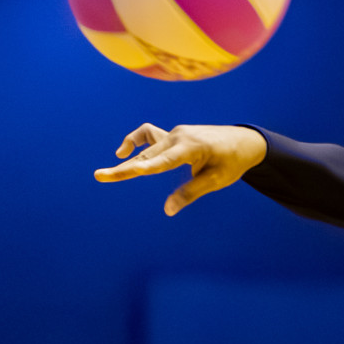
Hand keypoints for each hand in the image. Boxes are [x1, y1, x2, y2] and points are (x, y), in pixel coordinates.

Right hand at [93, 123, 268, 215]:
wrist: (244, 141)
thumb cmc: (232, 162)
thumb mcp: (215, 181)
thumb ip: (190, 193)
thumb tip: (167, 210)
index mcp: (192, 147)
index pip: (164, 161)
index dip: (145, 166)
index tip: (129, 170)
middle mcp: (179, 137)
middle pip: (148, 155)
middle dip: (125, 167)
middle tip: (99, 176)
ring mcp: (175, 133)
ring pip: (146, 148)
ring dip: (128, 161)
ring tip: (106, 174)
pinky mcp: (173, 135)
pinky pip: (149, 135)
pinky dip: (136, 141)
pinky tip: (124, 152)